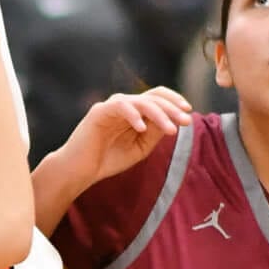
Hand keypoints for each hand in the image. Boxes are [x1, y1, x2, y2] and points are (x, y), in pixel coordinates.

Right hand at [63, 87, 191, 188]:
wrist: (80, 171)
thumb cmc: (108, 160)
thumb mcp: (140, 148)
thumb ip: (155, 133)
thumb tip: (174, 120)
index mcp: (135, 111)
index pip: (157, 97)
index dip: (174, 101)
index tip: (188, 114)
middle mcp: (125, 104)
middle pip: (153, 97)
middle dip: (173, 108)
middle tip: (186, 121)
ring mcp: (112, 106)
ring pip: (141, 102)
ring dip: (159, 114)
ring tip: (171, 129)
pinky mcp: (99, 112)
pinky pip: (121, 107)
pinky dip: (134, 116)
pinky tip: (142, 128)